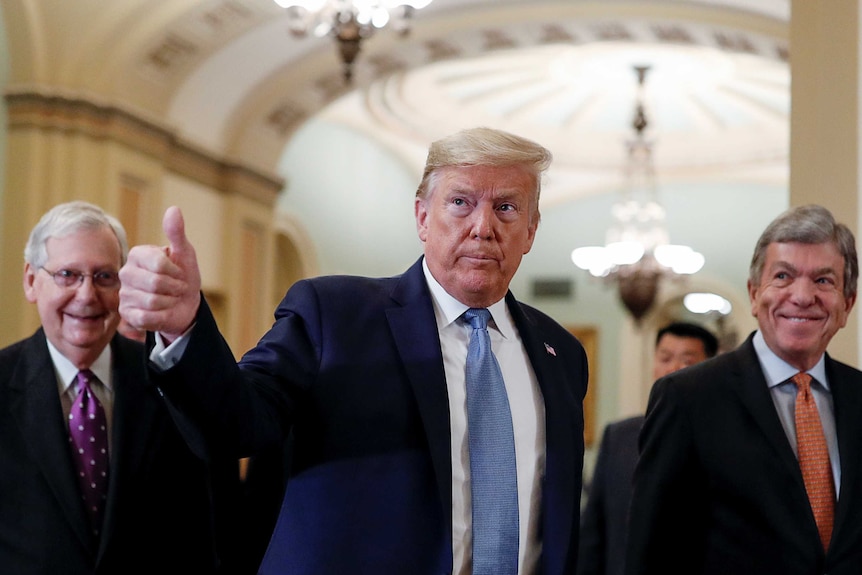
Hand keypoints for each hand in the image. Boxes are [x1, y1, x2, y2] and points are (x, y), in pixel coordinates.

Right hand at [119, 206, 201, 342]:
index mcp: (137, 254)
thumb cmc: (183, 276)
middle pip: (155, 283)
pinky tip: (162, 311)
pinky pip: (146, 317)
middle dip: (175, 288)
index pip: (159, 264)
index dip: (177, 272)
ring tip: (170, 298)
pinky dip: (161, 315)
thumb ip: (177, 233)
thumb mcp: (185, 254)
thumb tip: (174, 209)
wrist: (185, 304)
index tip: (180, 272)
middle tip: (177, 287)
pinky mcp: (126, 314)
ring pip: (152, 301)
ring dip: (170, 302)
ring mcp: (124, 294)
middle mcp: (125, 272)